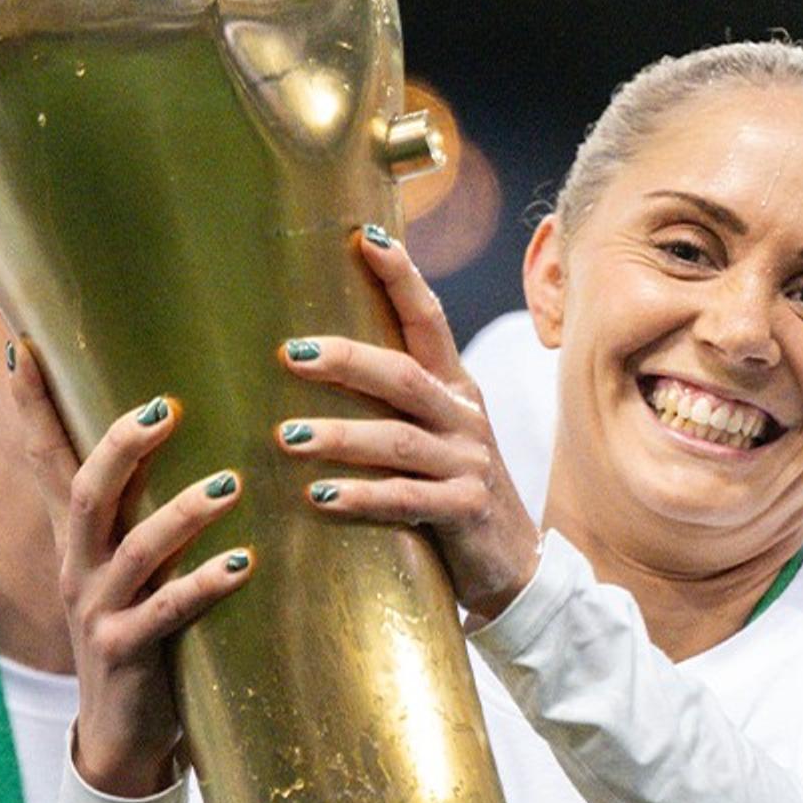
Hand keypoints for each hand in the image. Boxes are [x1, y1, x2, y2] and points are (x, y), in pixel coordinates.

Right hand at [0, 337, 255, 799]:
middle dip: (121, 446)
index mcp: (79, 536)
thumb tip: (182, 425)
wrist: (122, 735)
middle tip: (166, 406)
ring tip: (231, 483)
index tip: (20, 346)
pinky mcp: (126, 653)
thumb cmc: (141, 630)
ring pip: (134, 551)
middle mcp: (78, 565)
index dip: (29, 405)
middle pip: (86, 491)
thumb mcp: (132, 563)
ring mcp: (97, 611)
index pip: (46, 456)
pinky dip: (205, 585)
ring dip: (183, 514)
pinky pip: (167, 614)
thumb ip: (144, 504)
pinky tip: (244, 564)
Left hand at [277, 225, 542, 622]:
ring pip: (398, 439)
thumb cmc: (455, 491)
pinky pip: (408, 499)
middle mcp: (464, 417)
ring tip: (285, 438)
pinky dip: (363, 496)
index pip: (428, 320)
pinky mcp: (466, 511)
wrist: (517, 565)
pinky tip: (320, 497)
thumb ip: (392, 402)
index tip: (366, 237)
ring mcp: (468, 464)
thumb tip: (312, 358)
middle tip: (290, 353)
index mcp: (455, 388)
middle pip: (404, 376)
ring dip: (339, 436)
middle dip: (346, 360)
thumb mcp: (434, 437)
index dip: (401, 277)